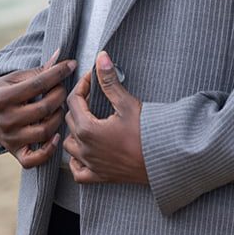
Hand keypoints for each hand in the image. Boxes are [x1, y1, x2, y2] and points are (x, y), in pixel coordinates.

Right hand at [0, 47, 75, 168]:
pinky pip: (33, 159)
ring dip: (58, 118)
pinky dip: (48, 150)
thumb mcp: (15, 78)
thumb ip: (38, 71)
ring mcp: (10, 138)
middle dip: (60, 95)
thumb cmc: (3, 91)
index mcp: (3, 97)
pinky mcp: (15, 151)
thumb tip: (60, 56)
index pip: (38, 84)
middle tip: (63, 89)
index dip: (58, 73)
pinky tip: (56, 136)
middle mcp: (5, 119)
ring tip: (59, 108)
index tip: (72, 65)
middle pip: (44, 108)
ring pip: (44, 131)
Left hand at [64, 50, 148, 184]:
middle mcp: (85, 149)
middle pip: (70, 120)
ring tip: (89, 121)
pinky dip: (76, 161)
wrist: (163, 159)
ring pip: (70, 146)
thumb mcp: (126, 103)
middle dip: (80, 105)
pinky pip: (77, 172)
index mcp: (87, 130)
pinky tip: (85, 151)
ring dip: (75, 132)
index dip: (82, 86)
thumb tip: (101, 58)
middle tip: (95, 96)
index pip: (74, 101)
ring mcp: (91, 164)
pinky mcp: (100, 177)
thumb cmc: (147, 133)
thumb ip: (110, 81)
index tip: (92, 78)